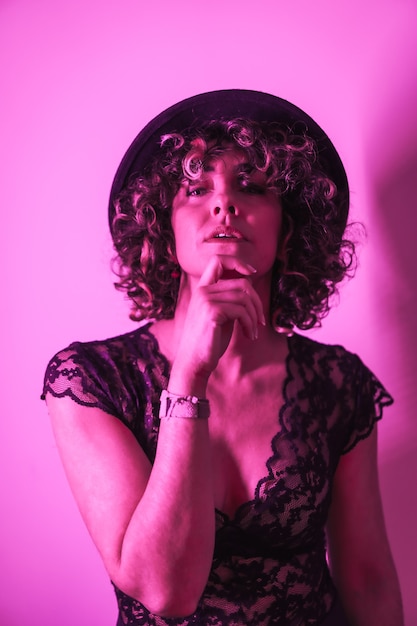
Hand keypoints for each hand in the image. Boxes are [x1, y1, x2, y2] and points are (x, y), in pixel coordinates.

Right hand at [172, 256, 264, 385]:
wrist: (194, 362)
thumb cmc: (209, 341)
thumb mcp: (221, 314)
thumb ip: (230, 298)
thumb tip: (250, 282)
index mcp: (203, 289)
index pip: (218, 260)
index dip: (237, 262)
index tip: (252, 273)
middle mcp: (203, 291)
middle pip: (242, 283)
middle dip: (257, 302)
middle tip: (260, 320)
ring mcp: (206, 300)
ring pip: (244, 297)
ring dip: (255, 316)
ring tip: (253, 330)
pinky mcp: (211, 312)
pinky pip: (242, 311)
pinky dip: (250, 324)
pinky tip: (250, 335)